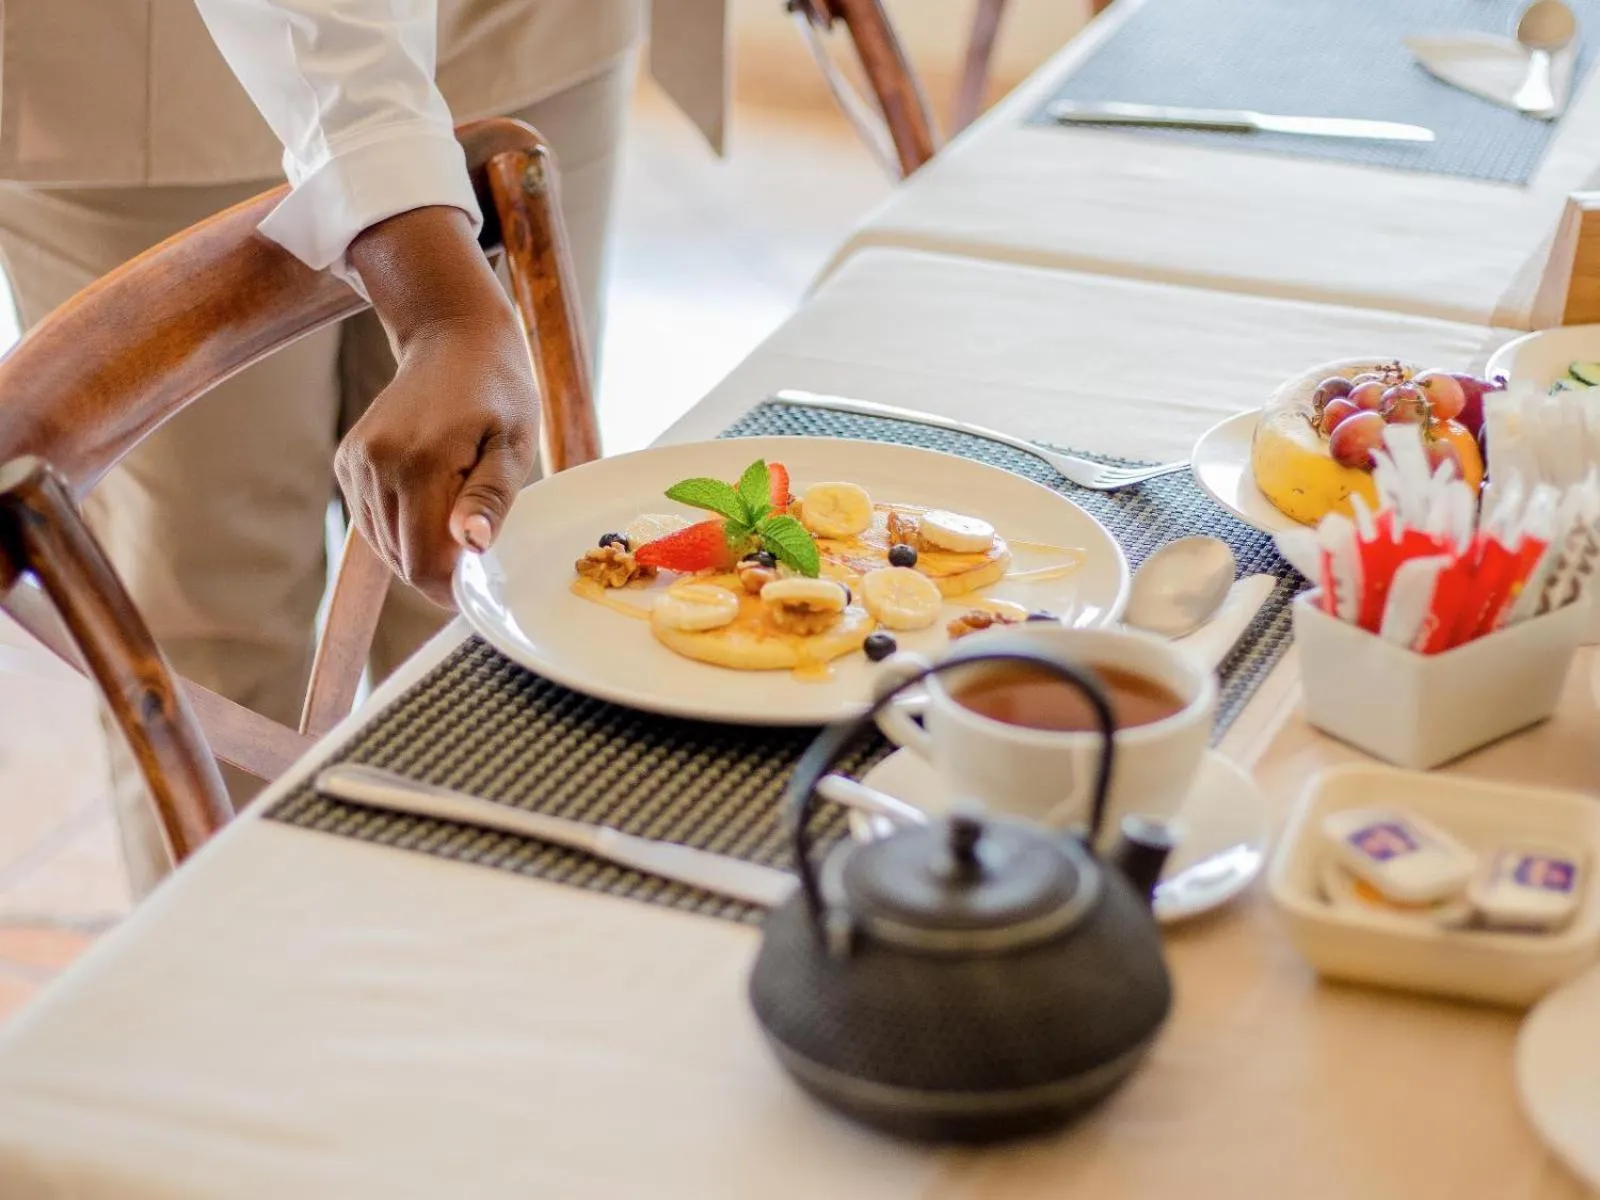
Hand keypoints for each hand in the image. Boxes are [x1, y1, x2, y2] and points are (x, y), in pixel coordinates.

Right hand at [337, 207, 538, 605]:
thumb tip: (470, 545)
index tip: (481, 575)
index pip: (423, 563)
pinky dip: (402, 525)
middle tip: (477, 529)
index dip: (452, 586)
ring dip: (421, 544)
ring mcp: (356, 463)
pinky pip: (373, 521)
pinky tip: (431, 493)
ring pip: (385, 546)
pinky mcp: (348, 462)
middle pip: (402, 561)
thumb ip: (491, 498)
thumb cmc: (498, 390)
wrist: (454, 337)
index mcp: (420, 463)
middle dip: (441, 565)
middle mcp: (377, 465)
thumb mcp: (514, 444)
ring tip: (456, 500)